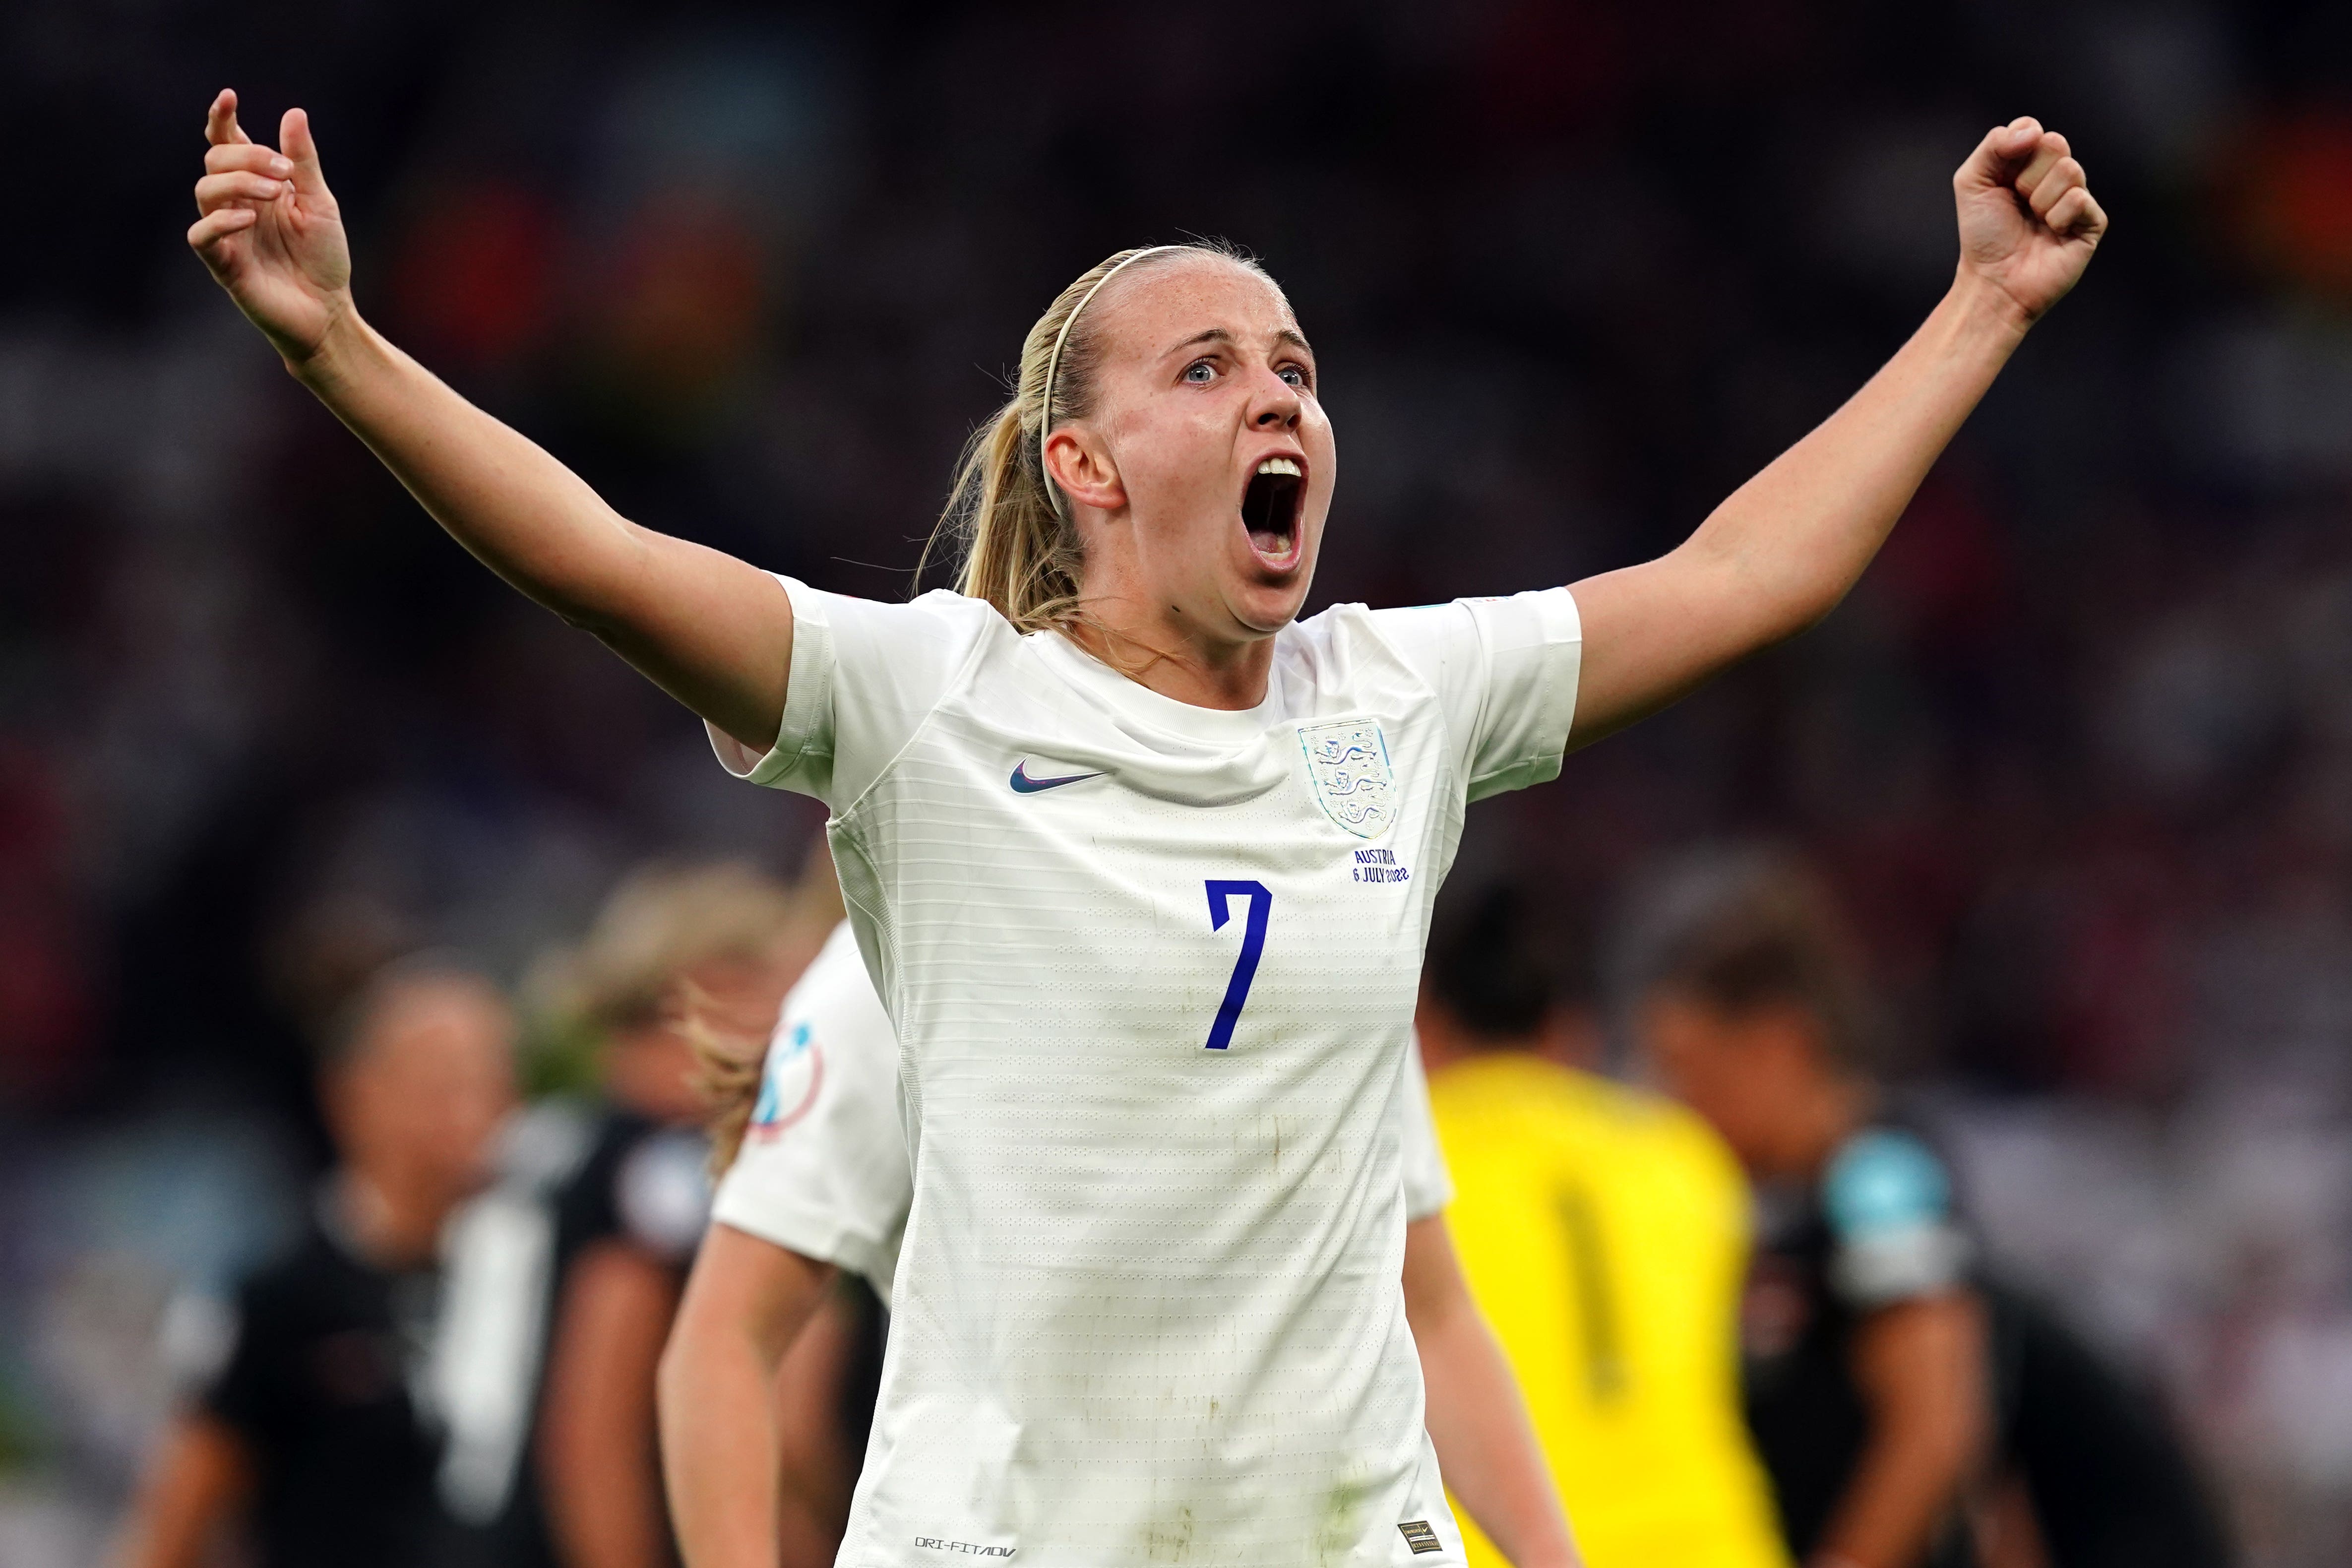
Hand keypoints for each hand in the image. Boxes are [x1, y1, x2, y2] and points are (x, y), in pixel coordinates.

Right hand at [187, 90, 351, 363]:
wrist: (329, 310)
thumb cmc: (324, 258)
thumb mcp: (320, 203)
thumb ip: (303, 162)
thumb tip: (294, 113)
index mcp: (257, 186)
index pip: (227, 143)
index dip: (221, 119)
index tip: (228, 97)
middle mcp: (236, 204)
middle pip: (215, 160)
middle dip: (247, 157)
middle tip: (284, 173)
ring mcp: (227, 233)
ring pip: (205, 191)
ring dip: (239, 183)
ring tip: (274, 194)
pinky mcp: (223, 264)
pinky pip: (201, 235)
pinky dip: (221, 221)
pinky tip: (248, 218)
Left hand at [1951, 117, 2105, 326]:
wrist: (1993, 280)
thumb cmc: (1983, 234)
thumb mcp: (1972, 182)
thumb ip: (1993, 146)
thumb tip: (2033, 130)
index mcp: (2028, 162)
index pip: (2032, 128)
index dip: (2014, 151)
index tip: (2001, 179)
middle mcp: (2055, 175)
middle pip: (2054, 143)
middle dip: (2026, 176)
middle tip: (2017, 202)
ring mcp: (2076, 197)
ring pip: (2069, 170)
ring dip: (2039, 200)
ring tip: (2033, 221)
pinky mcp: (2092, 221)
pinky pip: (2079, 199)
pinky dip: (2057, 217)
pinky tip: (2051, 233)